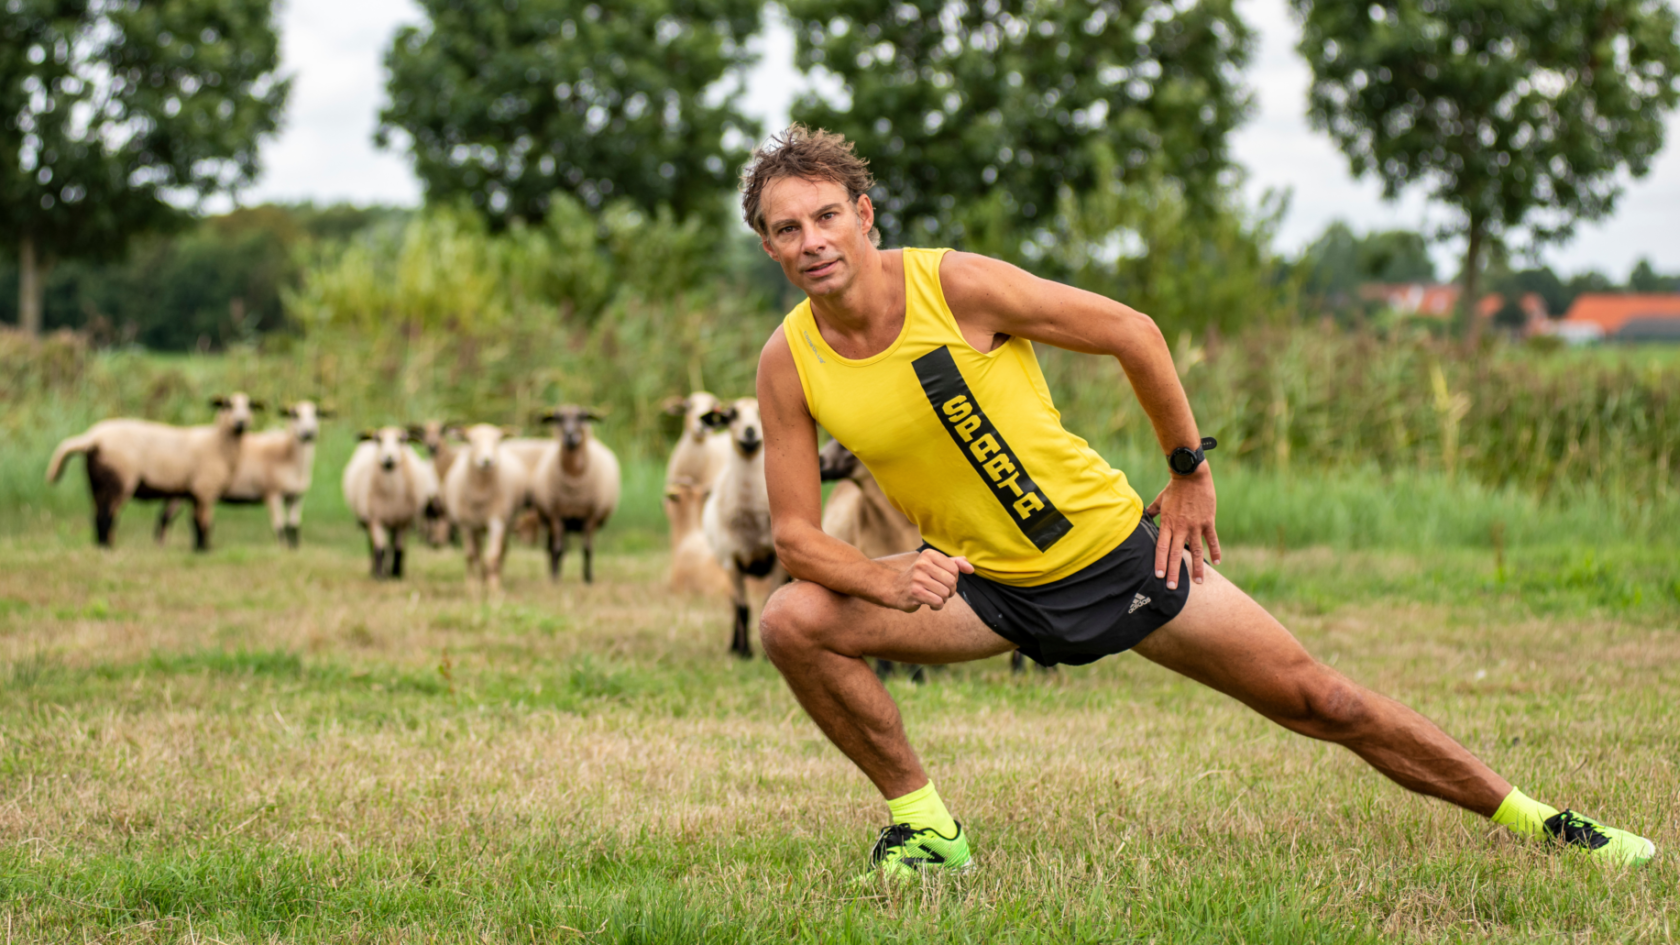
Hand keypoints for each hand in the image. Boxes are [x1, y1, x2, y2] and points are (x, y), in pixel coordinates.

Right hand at [887, 548, 974, 611]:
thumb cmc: (919, 577)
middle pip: (952, 581)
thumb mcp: (935, 566)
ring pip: (946, 593)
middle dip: (950, 591)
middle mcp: (922, 564)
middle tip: (940, 592)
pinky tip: (930, 603)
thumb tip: (971, 568)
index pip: (955, 569)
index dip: (954, 579)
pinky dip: (937, 606)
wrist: (894, 589)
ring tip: (934, 597)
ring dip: (943, 599)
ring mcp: (918, 578)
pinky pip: (938, 602)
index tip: (943, 581)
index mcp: (929, 554)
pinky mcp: (915, 592)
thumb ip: (954, 564)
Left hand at [1145, 465, 1220, 589]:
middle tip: (1173, 588)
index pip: (1162, 548)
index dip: (1160, 563)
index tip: (1159, 577)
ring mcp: (1195, 525)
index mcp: (1167, 523)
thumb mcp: (1160, 500)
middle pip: (1176, 554)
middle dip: (1175, 572)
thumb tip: (1144, 517)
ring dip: (1197, 567)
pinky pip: (1212, 540)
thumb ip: (1152, 511)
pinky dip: (1215, 551)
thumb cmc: (1174, 488)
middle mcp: (1181, 527)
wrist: (1191, 475)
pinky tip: (1217, 562)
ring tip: (1199, 582)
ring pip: (1196, 551)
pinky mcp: (1208, 521)